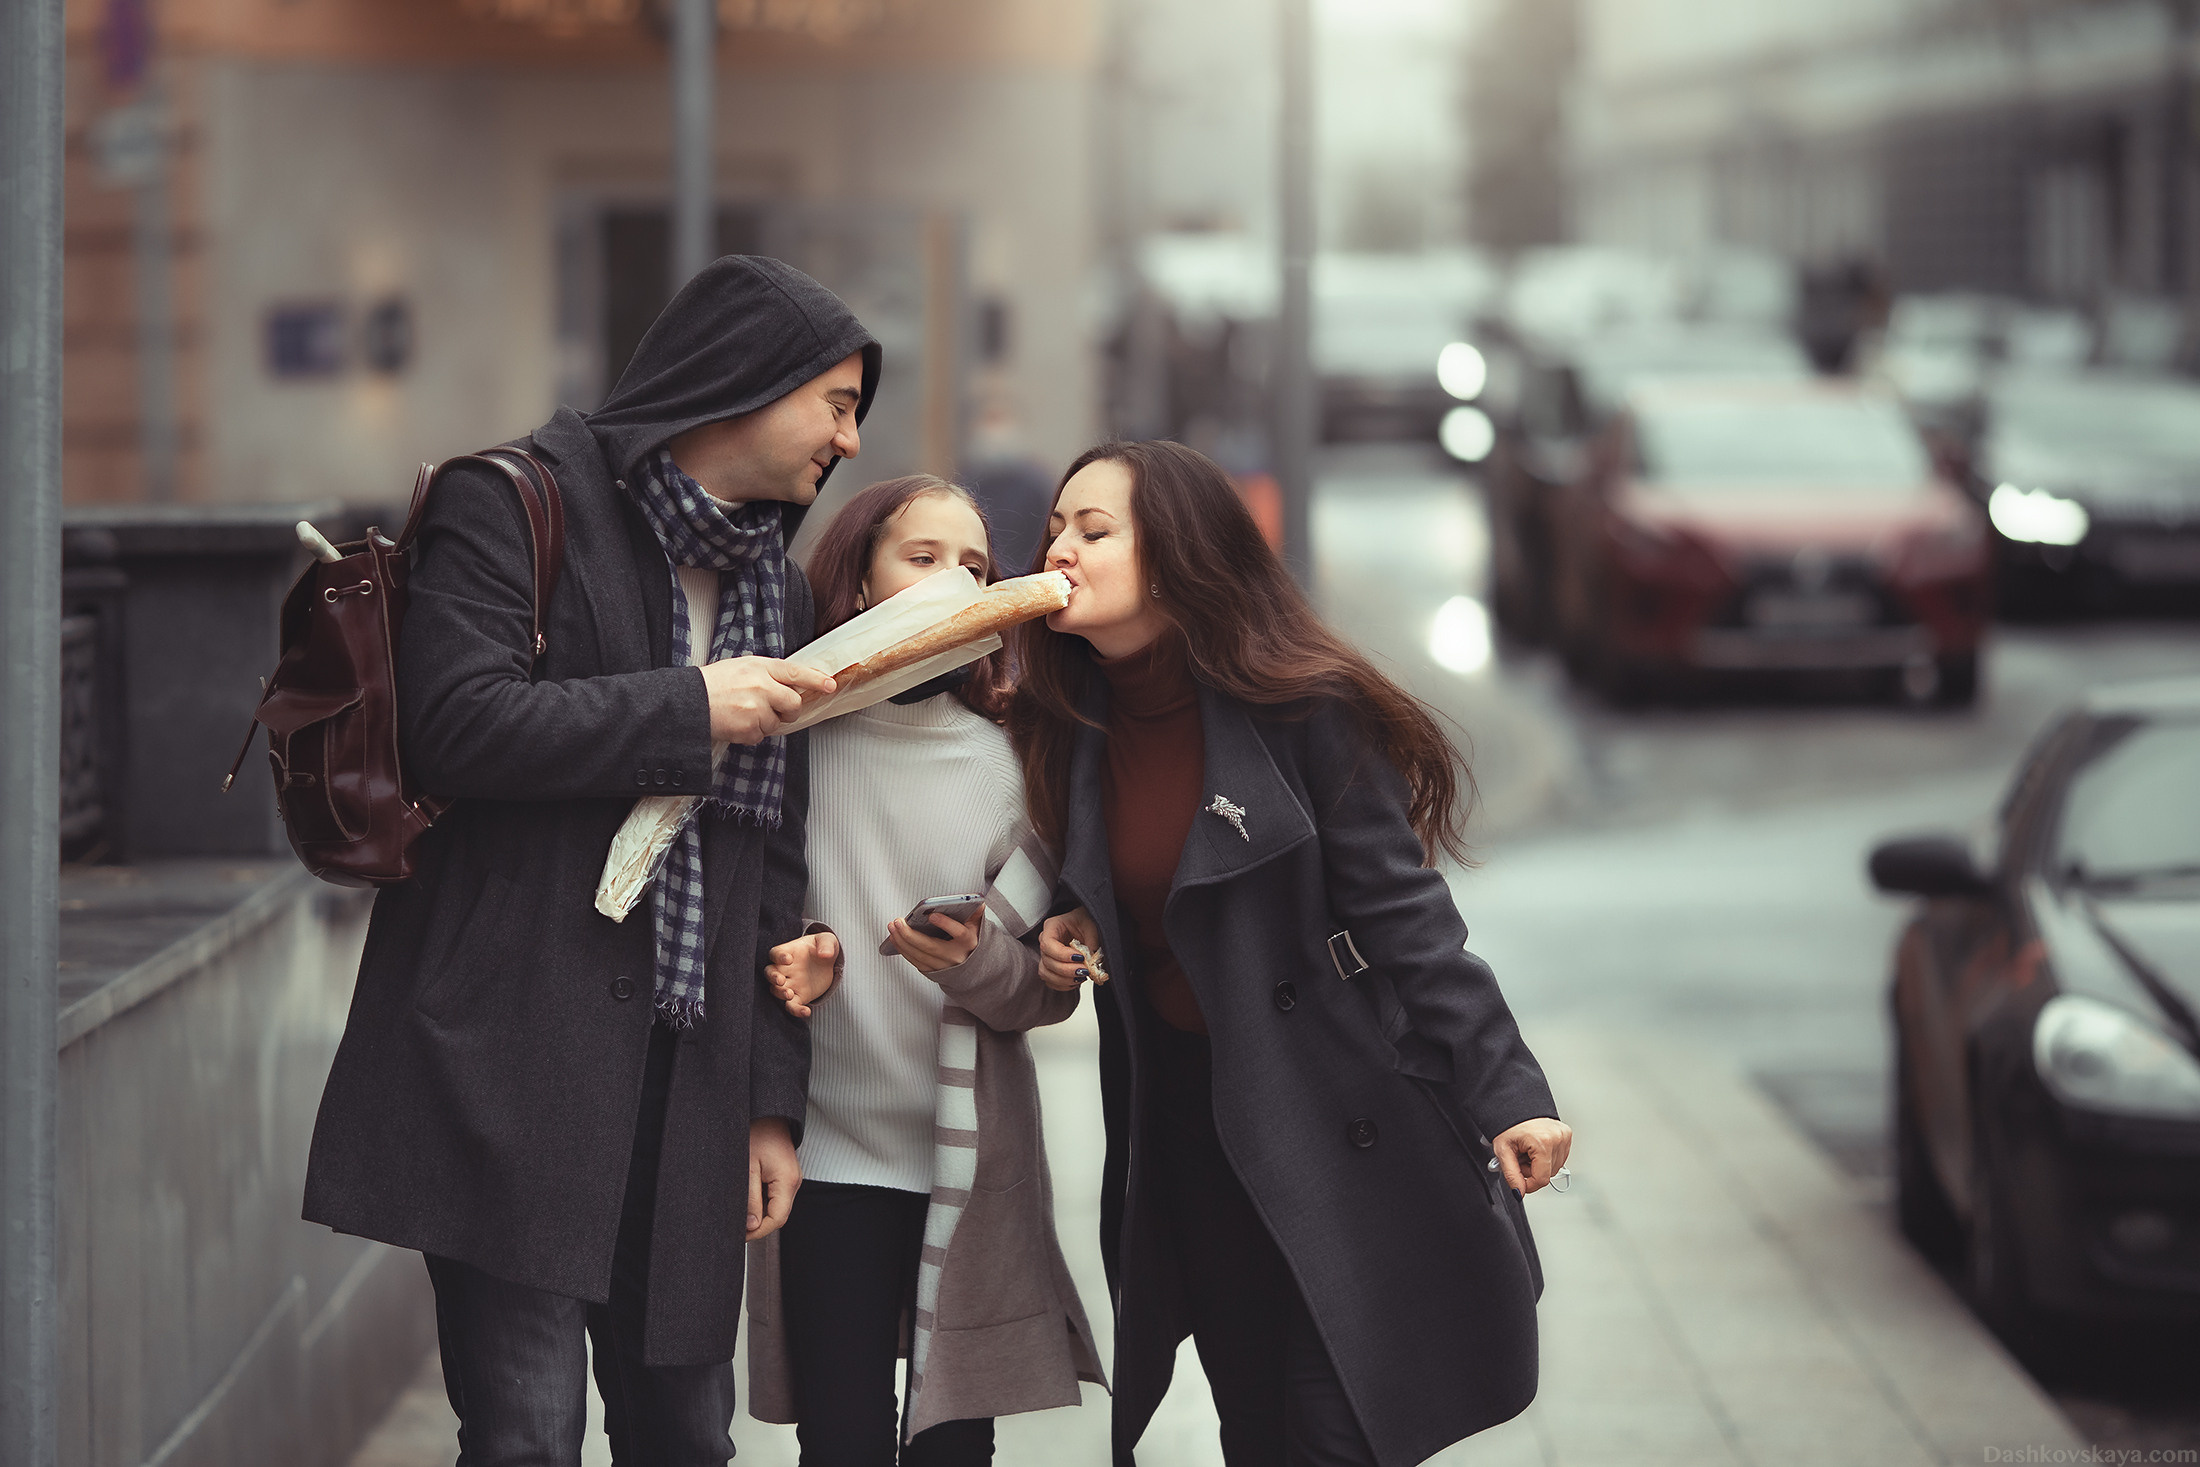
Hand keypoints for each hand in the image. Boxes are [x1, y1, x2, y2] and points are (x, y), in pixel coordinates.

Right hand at [702, 657, 835, 745]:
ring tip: (743, 712)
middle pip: (794, 703)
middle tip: (772, 708)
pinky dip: (751, 733)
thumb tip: (791, 686)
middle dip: (788, 709)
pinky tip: (737, 723)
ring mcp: (756, 709)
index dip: (815, 680)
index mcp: (760, 667)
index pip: (795, 672)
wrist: (689, 702)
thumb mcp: (742, 667)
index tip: (830, 684)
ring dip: (765, 722)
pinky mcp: (748, 728)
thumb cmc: (714, 684)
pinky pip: (761, 735)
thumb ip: (767, 674)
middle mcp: (761, 686)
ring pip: (777, 723)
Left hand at [747, 1117, 799, 1240]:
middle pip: (778, 1215)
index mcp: (787, 1181)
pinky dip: (761, 1201)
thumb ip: (750, 1199)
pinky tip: (747, 1196)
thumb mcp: (747, 1168)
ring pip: (776, 1206)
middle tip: (736, 1226)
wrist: (766, 1112)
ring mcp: (790, 1178)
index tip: (740, 1235)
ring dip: (758, 1212)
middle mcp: (793, 1181)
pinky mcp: (784, 1175)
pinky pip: (774, 1195)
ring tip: (739, 1209)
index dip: (758, 1231)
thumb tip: (751, 1226)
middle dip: (757, 1224)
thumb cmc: (757, 1132)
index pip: (777, 1219)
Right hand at [765, 930, 838, 1017]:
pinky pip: (792, 1006)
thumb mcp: (827, 941)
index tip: (788, 959)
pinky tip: (806, 1012)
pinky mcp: (798, 996)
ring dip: (780, 993)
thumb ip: (826, 945)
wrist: (829, 964)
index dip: (779, 956)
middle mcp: (785, 969)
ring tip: (789, 994)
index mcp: (789, 952)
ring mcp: (790, 984)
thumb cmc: (823, 948)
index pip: (776, 953)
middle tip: (781, 980)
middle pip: (770, 973)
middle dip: (773, 977)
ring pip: (776, 990)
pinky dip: (796, 1010)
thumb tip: (825, 954)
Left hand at [888, 910, 981, 974]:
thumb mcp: (976, 926)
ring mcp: (943, 966)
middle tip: (898, 921)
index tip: (932, 915)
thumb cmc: (970, 941)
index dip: (946, 924)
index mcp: (968, 942)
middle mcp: (955, 956)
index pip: (959, 933)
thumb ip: (975, 914)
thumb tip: (978, 902)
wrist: (972, 968)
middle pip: (931, 947)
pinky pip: (914, 961)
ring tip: (892, 927)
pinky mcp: (932, 971)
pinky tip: (895, 937)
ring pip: (919, 955)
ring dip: (902, 941)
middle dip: (911, 934)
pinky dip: (902, 949)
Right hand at [1037, 908, 1105, 991]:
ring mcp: (1047, 955)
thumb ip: (1092, 942)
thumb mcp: (1092, 926)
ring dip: (1064, 979)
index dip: (1062, 955)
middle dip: (1066, 970)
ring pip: (1045, 974)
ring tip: (1081, 977)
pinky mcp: (1051, 967)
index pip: (1048, 944)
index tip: (1080, 958)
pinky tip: (1077, 981)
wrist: (1086, 925)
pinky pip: (1050, 981)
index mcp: (1052, 927)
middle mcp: (1045, 941)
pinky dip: (1063, 985)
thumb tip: (1091, 963)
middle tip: (1085, 970)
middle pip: (1047, 961)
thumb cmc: (1086, 921)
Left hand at [1493, 1117, 1572, 1195]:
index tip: (1520, 1181)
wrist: (1515, 1106)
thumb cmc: (1508, 1125)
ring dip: (1539, 1165)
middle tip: (1520, 1157)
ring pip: (1554, 1167)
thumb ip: (1511, 1175)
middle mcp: (1557, 1138)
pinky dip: (1546, 1157)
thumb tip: (1520, 1192)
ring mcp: (1564, 1136)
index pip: (1542, 1179)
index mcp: (1543, 1141)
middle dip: (1532, 1171)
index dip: (1528, 1184)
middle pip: (1548, 1174)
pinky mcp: (1567, 1135)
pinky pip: (1559, 1158)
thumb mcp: (1503, 1151)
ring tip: (1527, 1151)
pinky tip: (1536, 1147)